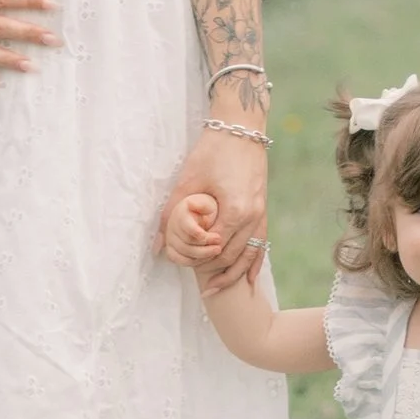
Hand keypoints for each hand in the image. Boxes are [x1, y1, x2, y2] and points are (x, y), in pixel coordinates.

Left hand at [159, 125, 268, 294]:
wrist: (241, 128)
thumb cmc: (212, 151)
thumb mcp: (187, 181)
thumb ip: (170, 215)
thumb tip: (156, 246)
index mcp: (235, 210)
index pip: (213, 249)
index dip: (195, 259)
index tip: (180, 261)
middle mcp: (252, 216)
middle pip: (231, 256)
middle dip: (211, 270)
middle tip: (193, 277)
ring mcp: (261, 213)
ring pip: (249, 255)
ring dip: (232, 274)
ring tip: (215, 290)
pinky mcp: (263, 209)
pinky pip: (262, 244)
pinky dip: (254, 263)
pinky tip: (248, 279)